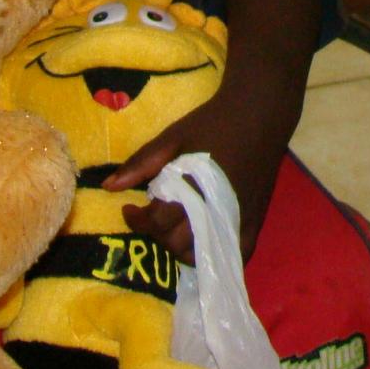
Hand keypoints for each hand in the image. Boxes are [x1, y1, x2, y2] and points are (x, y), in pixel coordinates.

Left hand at [104, 73, 294, 264]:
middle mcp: (217, 209)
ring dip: (181, 248)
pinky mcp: (256, 220)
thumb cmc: (214, 122)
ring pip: (203, 253)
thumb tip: (108, 187)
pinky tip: (201, 241)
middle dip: (157, 233)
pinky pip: (236, 254)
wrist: (260, 113)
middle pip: (178, 242)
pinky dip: (214, 255)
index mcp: (195, 187)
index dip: (138, 220)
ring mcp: (239, 218)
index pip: (159, 221)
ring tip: (173, 228)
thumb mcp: (174, 136)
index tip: (129, 209)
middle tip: (152, 215)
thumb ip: (143, 163)